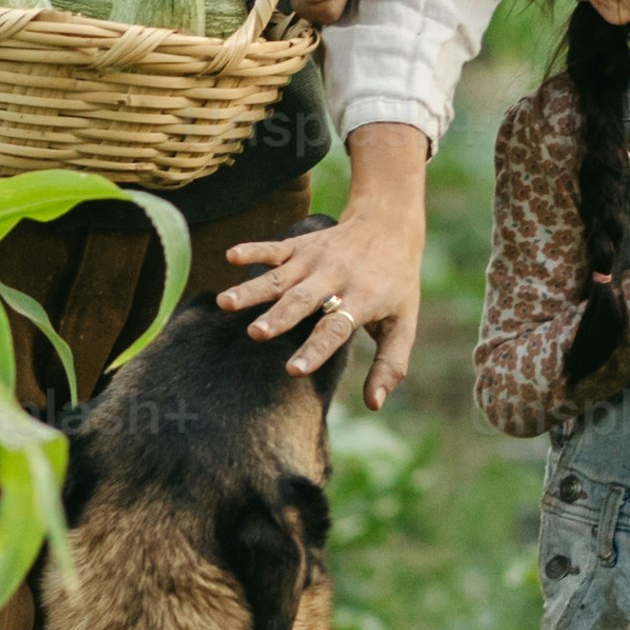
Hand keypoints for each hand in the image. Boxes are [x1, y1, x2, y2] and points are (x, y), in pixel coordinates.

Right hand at [225, 129, 426, 405]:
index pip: (335, 328)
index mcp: (362, 300)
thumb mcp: (403, 324)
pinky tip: (231, 256)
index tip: (294, 369)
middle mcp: (335, 277)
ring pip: (280, 277)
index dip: (316, 349)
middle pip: (303, 300)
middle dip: (278, 316)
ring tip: (226, 302)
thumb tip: (374, 404)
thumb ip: (390, 365)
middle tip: (255, 334)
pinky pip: (274, 248)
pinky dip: (252, 250)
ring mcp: (315, 260)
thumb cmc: (395, 285)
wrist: (389, 225)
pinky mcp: (300, 245)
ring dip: (253, 289)